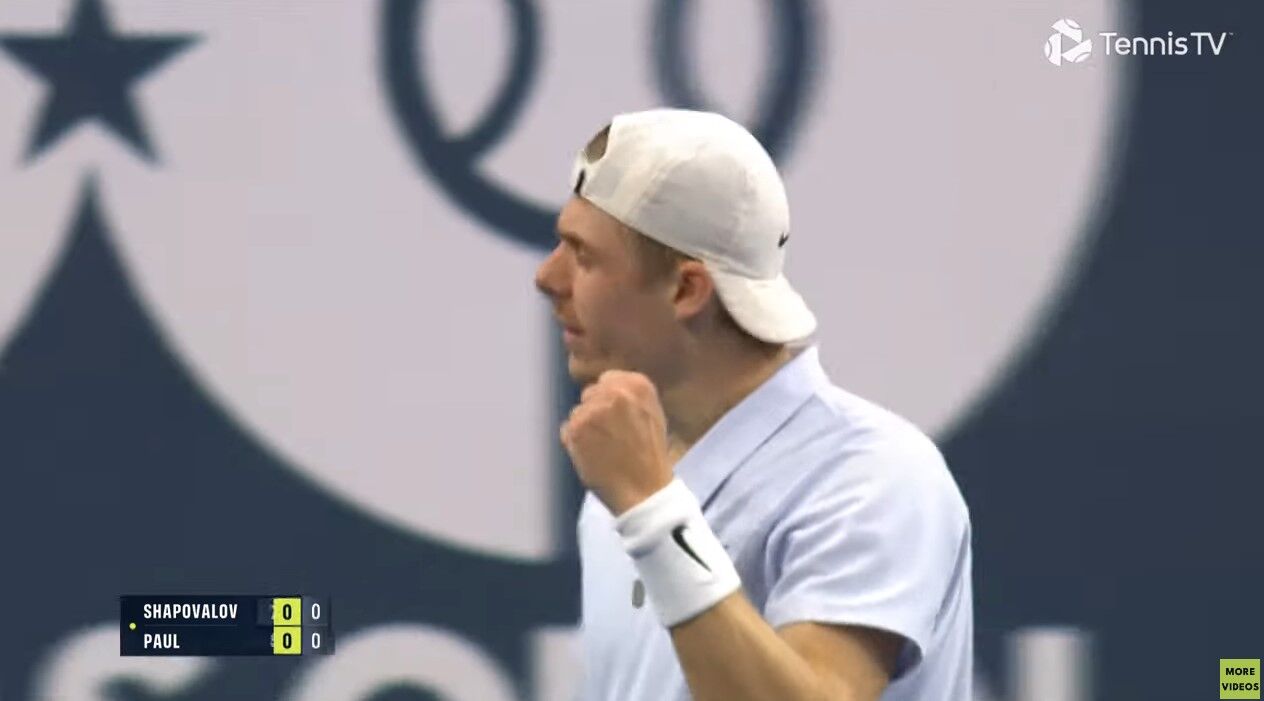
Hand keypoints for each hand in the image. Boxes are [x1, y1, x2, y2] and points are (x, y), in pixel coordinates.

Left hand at [560, 370, 672, 515]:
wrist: (644, 490)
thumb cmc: (650, 457)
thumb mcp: (652, 414)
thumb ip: (629, 396)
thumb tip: (604, 388)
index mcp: (637, 385)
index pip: (607, 379)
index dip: (609, 400)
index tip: (617, 419)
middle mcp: (614, 391)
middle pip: (589, 394)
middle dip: (595, 412)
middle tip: (611, 437)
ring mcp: (593, 410)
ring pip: (577, 412)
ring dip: (584, 428)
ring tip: (603, 449)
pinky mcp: (575, 429)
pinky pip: (566, 430)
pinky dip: (574, 443)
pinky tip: (592, 456)